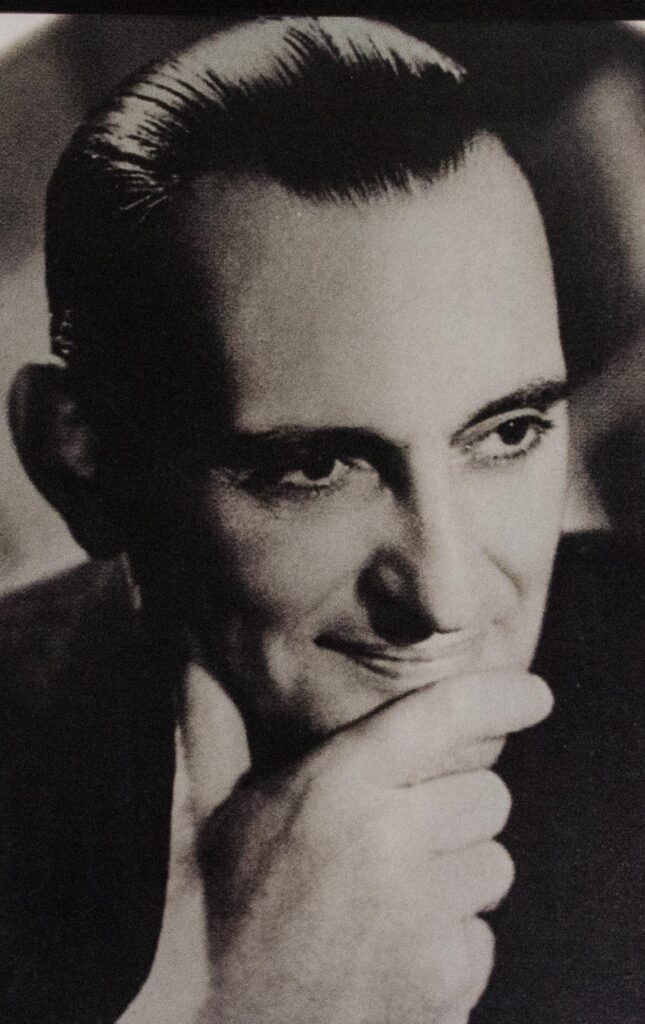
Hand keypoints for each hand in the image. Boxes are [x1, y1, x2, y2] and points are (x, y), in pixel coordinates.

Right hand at [196, 671, 551, 1023]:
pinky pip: (484, 936)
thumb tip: (188, 640)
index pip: (445, 717)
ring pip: (494, 865)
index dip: (500, 697)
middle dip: (457, 802)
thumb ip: (209, 717)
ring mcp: (422, 922)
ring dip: (458, 869)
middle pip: (488, 794)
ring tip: (396, 889)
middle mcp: (390, 846)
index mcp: (335, 788)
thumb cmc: (208, 908)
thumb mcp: (201, 805)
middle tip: (405, 824)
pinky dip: (453, 935)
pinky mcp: (442, 986)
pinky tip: (398, 944)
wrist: (208, 1022)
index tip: (533, 695)